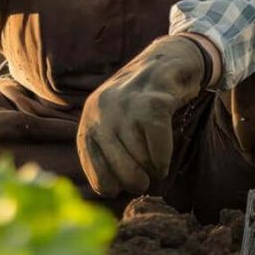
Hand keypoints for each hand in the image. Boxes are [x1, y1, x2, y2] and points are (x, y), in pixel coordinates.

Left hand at [77, 34, 207, 196]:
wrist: (165, 63)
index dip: (110, 186)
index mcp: (89, 121)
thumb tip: (109, 192)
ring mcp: (127, 107)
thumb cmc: (137, 104)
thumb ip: (105, 149)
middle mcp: (102, 113)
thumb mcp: (110, 122)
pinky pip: (159, 150)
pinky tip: (164, 160)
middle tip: (144, 181)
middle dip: (136, 183)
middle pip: (121, 173)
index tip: (121, 185)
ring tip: (155, 165)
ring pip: (142, 163)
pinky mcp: (153, 104)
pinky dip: (163, 160)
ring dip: (152, 171)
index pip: (94, 172)